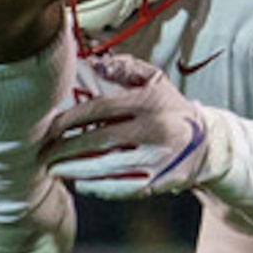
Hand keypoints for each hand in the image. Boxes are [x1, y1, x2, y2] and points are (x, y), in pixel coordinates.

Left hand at [37, 54, 224, 198]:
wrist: (208, 145)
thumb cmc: (171, 110)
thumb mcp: (156, 81)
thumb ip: (127, 69)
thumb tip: (97, 65)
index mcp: (148, 103)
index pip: (100, 109)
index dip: (71, 118)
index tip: (50, 127)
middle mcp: (153, 131)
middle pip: (99, 140)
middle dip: (66, 148)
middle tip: (44, 154)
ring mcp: (157, 159)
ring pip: (106, 167)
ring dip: (75, 170)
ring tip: (54, 170)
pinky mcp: (159, 182)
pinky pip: (122, 187)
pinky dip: (98, 186)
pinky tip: (80, 183)